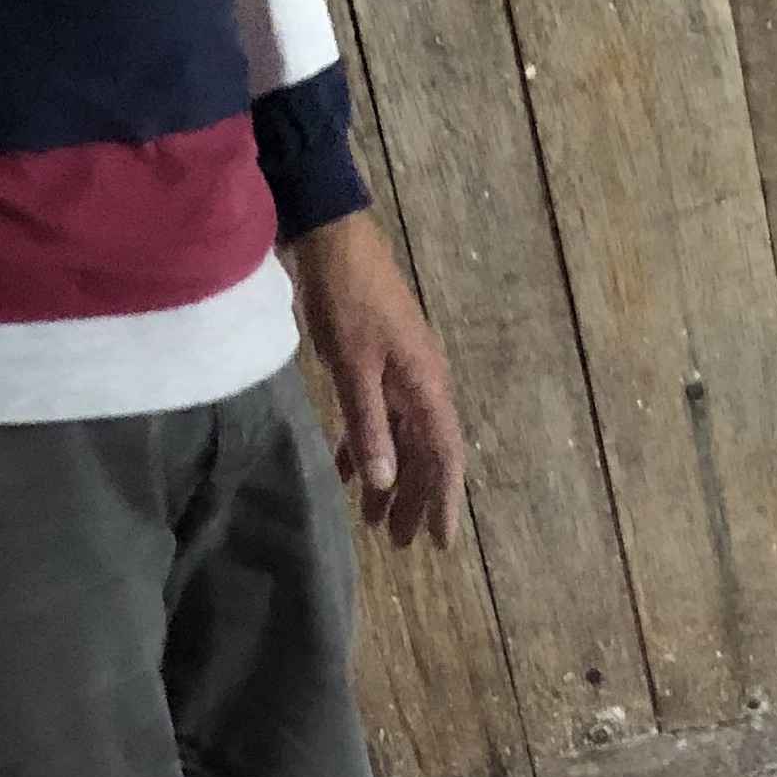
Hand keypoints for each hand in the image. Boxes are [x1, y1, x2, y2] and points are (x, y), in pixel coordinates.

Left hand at [288, 213, 465, 548]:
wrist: (331, 234)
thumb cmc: (345, 298)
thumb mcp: (353, 365)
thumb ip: (368, 424)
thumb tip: (384, 483)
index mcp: (426, 388)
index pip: (445, 458)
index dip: (444, 502)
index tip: (440, 543)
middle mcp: (422, 386)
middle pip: (424, 456)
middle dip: (412, 501)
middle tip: (398, 543)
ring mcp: (401, 373)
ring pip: (401, 440)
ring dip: (388, 479)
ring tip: (373, 521)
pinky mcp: (377, 362)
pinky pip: (379, 417)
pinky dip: (365, 446)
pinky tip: (348, 472)